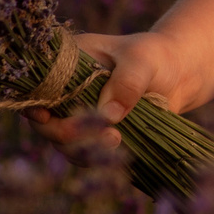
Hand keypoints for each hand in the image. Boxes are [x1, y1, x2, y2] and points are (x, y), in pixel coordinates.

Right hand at [21, 28, 205, 148]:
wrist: (177, 73)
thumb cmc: (156, 57)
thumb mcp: (143, 61)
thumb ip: (127, 82)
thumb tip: (109, 116)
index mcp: (68, 60)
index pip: (37, 84)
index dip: (35, 102)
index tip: (47, 117)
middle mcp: (65, 88)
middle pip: (45, 119)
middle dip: (64, 132)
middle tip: (100, 133)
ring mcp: (76, 112)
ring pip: (61, 140)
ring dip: (81, 147)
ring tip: (116, 140)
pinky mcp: (91, 132)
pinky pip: (82, 151)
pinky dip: (94, 155)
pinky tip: (119, 148)